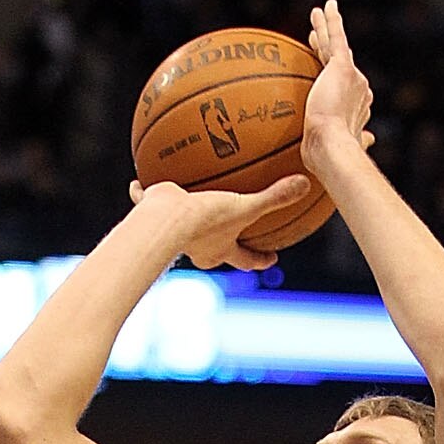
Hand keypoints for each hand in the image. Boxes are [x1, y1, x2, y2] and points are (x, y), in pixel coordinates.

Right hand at [129, 175, 312, 272]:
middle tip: (228, 232)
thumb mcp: (245, 206)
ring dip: (184, 220)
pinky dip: (142, 193)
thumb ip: (274, 197)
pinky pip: (147, 202)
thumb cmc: (206, 219)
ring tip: (184, 207)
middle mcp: (198, 246)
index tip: (271, 257)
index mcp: (220, 249)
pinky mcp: (151, 214)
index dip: (259, 259)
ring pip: (182, 229)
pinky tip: (137, 183)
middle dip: (220, 243)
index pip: (246, 259)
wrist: (166, 219)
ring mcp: (174, 234)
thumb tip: (306, 185)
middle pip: (214, 248)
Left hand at [302, 0, 373, 171]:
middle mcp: (359, 91)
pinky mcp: (342, 67)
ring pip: (335, 47)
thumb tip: (370, 142)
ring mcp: (352, 77)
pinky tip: (326, 6)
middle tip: (319, 40)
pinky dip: (331, 21)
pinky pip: (335, 38)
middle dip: (330, 52)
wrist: (332, 150)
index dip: (335, 82)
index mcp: (356, 111)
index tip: (327, 77)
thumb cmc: (329, 161)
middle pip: (340, 66)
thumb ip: (354, 144)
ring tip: (318, 14)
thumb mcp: (338, 154)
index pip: (345, 91)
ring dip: (326, 30)